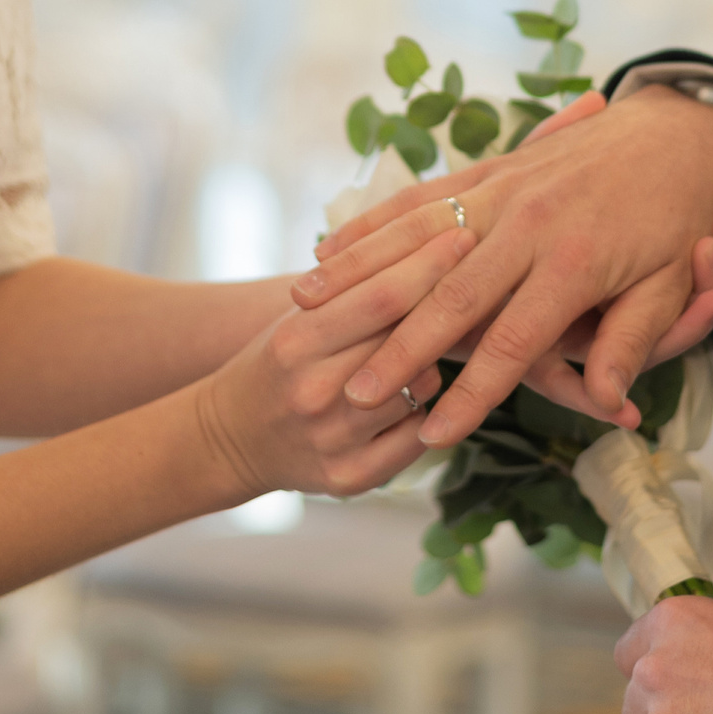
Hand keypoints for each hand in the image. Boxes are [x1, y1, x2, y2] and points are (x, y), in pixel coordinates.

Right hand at [195, 224, 475, 500]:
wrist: (232, 437)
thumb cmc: (277, 361)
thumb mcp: (297, 317)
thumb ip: (351, 289)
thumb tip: (424, 243)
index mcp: (296, 341)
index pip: (379, 296)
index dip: (428, 263)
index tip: (463, 234)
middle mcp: (313, 391)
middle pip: (407, 340)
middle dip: (448, 306)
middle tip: (480, 276)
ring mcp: (333, 440)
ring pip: (423, 387)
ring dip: (436, 362)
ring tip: (424, 351)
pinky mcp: (350, 478)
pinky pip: (419, 436)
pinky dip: (427, 411)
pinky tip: (416, 395)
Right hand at [294, 84, 712, 442]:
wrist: (673, 130)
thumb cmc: (677, 217)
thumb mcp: (668, 285)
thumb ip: (631, 343)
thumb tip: (613, 404)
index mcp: (577, 259)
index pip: (514, 342)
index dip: (473, 394)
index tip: (434, 436)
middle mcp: (529, 221)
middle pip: (450, 297)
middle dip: (397, 350)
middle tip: (350, 396)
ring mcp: (502, 190)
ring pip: (413, 237)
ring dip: (359, 279)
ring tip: (307, 319)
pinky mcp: (485, 170)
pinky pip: (415, 197)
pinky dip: (369, 225)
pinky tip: (327, 249)